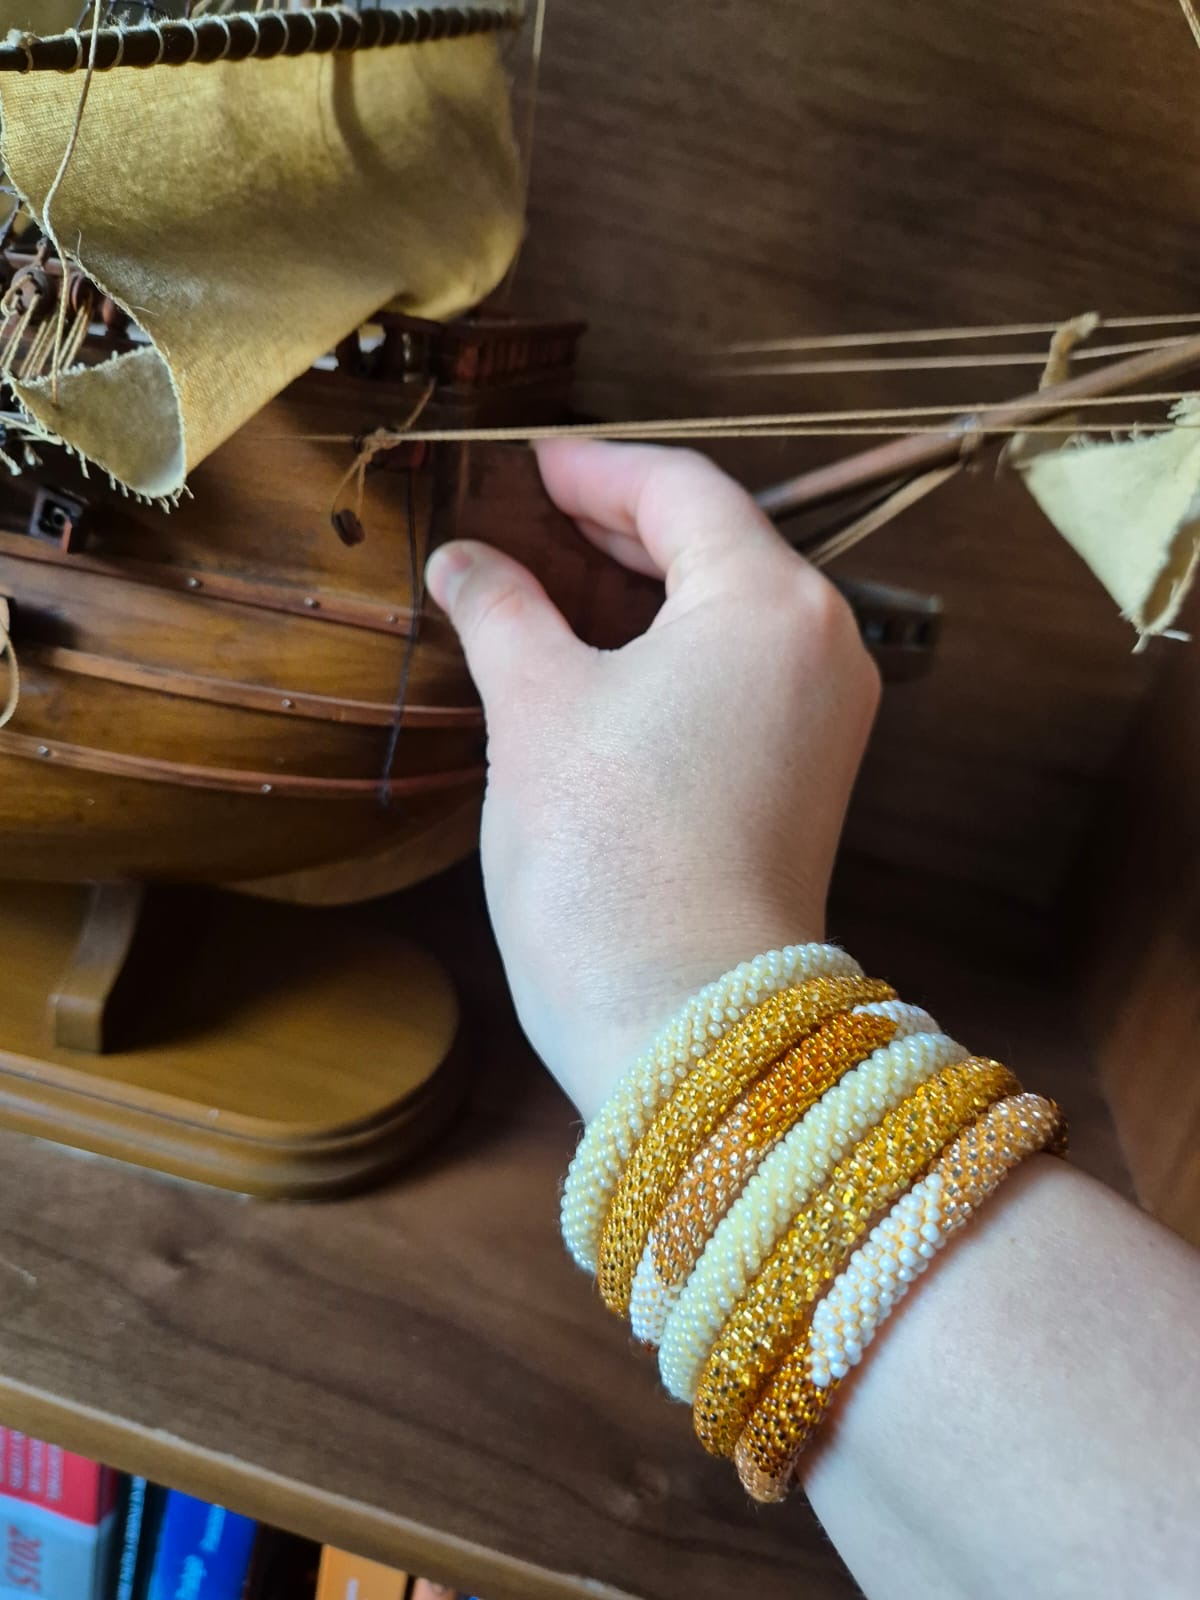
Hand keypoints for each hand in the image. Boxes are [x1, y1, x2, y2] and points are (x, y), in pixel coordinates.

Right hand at [425, 440, 879, 1121]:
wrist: (681, 1018)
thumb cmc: (606, 851)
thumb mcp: (536, 708)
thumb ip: (501, 611)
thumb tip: (461, 562)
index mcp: (771, 600)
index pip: (682, 491)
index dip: (594, 469)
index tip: (528, 462)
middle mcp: (822, 645)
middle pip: (716, 546)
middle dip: (616, 529)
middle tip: (526, 518)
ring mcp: (825, 717)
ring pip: (726, 615)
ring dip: (639, 593)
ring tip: (544, 585)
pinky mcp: (806, 778)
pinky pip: (737, 677)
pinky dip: (668, 654)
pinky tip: (593, 663)